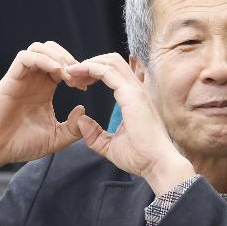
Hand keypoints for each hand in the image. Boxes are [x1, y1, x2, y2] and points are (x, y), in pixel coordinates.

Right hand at [0, 42, 88, 190]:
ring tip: (67, 74)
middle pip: (52, 50)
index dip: (78, 71)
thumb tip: (83, 109)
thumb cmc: (21, 145)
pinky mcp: (9, 81)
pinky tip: (56, 72)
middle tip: (77, 78)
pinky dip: (43, 59)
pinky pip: (25, 57)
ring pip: (39, 48)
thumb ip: (73, 127)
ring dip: (57, 56)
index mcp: (44, 89)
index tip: (85, 86)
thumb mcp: (56, 138)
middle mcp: (33, 80)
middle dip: (69, 59)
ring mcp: (21, 79)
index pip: (62, 65)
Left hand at [66, 54, 195, 194]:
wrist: (156, 164)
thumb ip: (95, 134)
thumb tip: (82, 121)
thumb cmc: (140, 157)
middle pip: (112, 61)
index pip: (113, 72)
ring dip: (87, 64)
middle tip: (70, 76)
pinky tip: (75, 76)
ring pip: (110, 61)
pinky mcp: (131, 95)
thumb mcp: (110, 145)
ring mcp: (135, 90)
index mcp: (133, 99)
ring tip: (70, 74)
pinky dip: (89, 69)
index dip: (93, 72)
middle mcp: (136, 90)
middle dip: (89, 63)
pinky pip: (106, 72)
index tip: (76, 83)